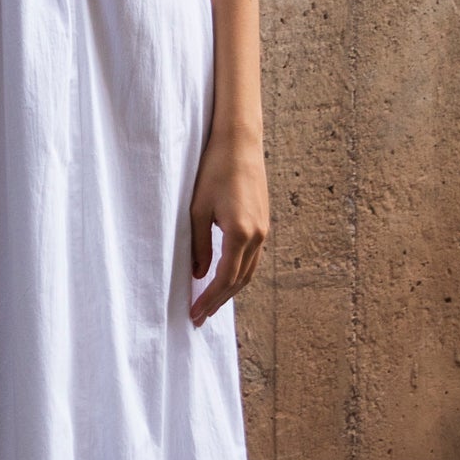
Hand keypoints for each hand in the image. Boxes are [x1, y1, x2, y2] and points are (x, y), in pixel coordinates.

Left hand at [187, 127, 267, 325]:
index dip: (209, 299)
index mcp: (240, 234)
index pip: (225, 279)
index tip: (195, 314)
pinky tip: (226, 277)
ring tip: (212, 303)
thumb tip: (200, 275)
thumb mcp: (197, 209)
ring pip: (249, 271)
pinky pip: (253, 257)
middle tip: (200, 317)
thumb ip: (199, 246)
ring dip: (231, 290)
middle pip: (240, 281)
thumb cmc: (214, 171)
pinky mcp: (263, 222)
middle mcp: (257, 236)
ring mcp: (264, 229)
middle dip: (220, 301)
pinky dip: (239, 273)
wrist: (240, 143)